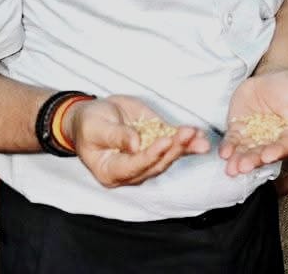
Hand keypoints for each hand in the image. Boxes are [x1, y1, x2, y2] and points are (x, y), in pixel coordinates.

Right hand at [66, 95, 209, 187]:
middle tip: (187, 135)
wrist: (93, 115)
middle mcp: (131, 171)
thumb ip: (115, 136)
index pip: (134, 166)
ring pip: (167, 157)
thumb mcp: (95, 127)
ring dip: (185, 147)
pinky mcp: (155, 145)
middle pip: (155, 164)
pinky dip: (187, 142)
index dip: (151, 155)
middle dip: (173, 149)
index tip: (165, 141)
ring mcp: (145, 159)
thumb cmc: (88, 124)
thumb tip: (136, 145)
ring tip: (198, 138)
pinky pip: (172, 146)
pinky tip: (200, 136)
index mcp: (111, 171)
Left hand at [219, 69, 287, 176]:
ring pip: (246, 151)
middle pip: (263, 153)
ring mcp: (254, 136)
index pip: (285, 147)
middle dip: (253, 161)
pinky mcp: (239, 129)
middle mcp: (272, 141)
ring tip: (232, 168)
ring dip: (239, 160)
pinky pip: (233, 140)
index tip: (268, 155)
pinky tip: (224, 153)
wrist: (272, 76)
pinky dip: (228, 147)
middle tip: (244, 166)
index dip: (276, 152)